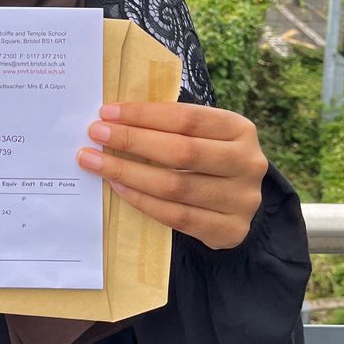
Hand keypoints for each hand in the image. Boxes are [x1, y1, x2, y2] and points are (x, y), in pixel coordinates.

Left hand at [77, 102, 267, 250]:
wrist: (238, 202)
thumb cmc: (208, 156)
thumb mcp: (202, 134)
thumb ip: (169, 125)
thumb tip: (113, 116)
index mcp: (240, 129)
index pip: (187, 118)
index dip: (144, 115)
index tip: (107, 112)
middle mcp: (247, 163)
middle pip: (181, 152)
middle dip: (132, 141)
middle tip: (96, 134)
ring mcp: (242, 200)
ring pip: (175, 187)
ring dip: (128, 173)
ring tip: (96, 162)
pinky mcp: (230, 231)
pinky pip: (176, 217)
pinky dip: (142, 201)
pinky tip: (118, 187)